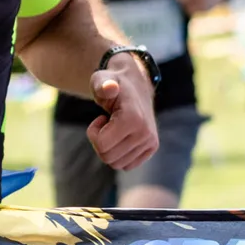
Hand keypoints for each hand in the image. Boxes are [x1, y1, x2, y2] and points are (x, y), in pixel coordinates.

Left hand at [86, 52, 159, 172]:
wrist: (135, 86)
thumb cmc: (112, 83)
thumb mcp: (101, 79)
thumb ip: (101, 84)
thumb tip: (109, 88)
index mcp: (133, 118)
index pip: (101, 144)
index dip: (93, 133)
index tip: (99, 119)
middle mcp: (145, 132)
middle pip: (107, 157)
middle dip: (99, 142)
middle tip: (105, 125)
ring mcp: (150, 141)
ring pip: (116, 164)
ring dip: (109, 148)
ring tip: (114, 129)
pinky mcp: (152, 147)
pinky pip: (127, 165)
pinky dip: (119, 154)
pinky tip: (121, 136)